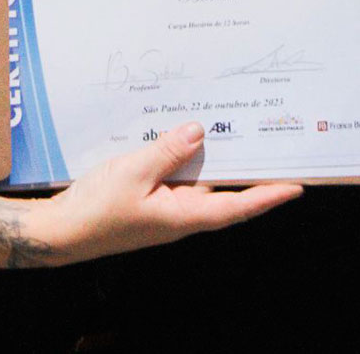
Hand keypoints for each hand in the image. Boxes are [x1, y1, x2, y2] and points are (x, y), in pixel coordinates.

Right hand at [36, 121, 301, 263]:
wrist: (62, 231)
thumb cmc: (97, 208)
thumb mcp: (133, 172)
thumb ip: (168, 151)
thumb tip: (200, 131)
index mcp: (185, 216)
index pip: (238, 207)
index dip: (268, 196)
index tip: (297, 185)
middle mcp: (182, 215)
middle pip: (225, 192)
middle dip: (249, 169)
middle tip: (274, 142)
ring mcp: (166, 208)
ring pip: (201, 181)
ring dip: (217, 158)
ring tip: (239, 127)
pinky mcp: (151, 199)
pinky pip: (178, 176)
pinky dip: (187, 157)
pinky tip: (186, 134)